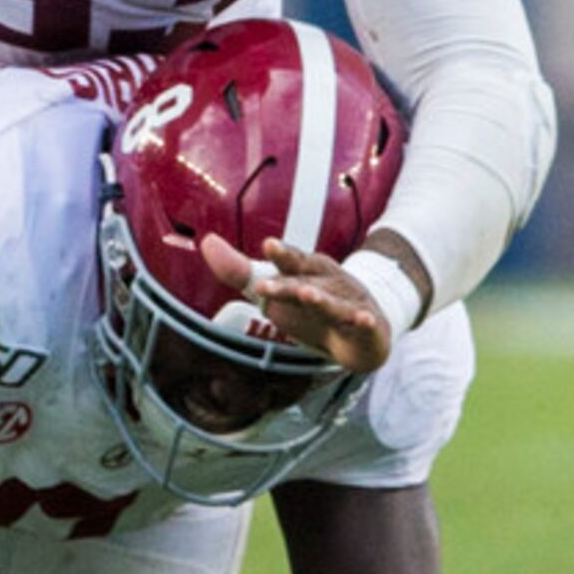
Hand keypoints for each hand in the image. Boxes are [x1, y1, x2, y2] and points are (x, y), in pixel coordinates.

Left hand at [201, 233, 392, 373]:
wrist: (364, 332)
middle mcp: (330, 283)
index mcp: (306, 271)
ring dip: (322, 299)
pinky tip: (364, 320)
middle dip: (286, 285)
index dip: (281, 254)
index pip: (292, 261)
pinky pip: (365, 324)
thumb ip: (239, 271)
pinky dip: (365, 322)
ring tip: (308, 295)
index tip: (267, 245)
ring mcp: (350, 304)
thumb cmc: (311, 306)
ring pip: (333, 304)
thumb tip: (206, 241)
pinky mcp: (367, 327)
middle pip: (305, 284)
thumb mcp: (275, 288)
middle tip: (262, 286)